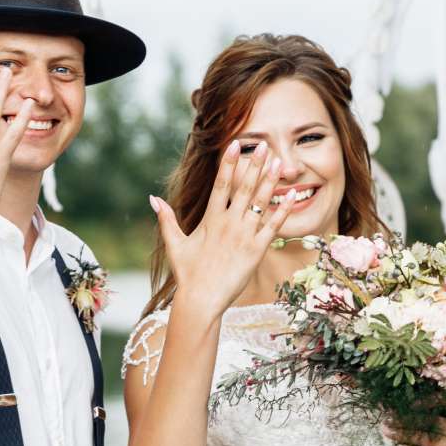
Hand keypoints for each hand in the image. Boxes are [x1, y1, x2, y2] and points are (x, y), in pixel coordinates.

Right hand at [150, 141, 296, 316]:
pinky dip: (283, 210)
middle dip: (254, 165)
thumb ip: (166, 219)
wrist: (201, 300)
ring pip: (261, 203)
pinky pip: (273, 227)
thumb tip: (152, 198)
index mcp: (210, 220)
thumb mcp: (174, 244)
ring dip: (270, 181)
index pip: (221, 185)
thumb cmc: (188, 274)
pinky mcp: (257, 251)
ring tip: (279, 163)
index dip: (228, 164)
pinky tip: (292, 195)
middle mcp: (229, 224)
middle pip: (244, 188)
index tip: (235, 145)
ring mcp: (244, 236)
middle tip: (264, 144)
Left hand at [383, 408, 445, 445]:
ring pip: (429, 439)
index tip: (409, 403)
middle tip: (388, 418)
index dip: (429, 400)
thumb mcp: (445, 430)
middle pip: (434, 422)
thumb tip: (397, 406)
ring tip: (387, 431)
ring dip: (405, 434)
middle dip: (407, 419)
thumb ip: (430, 417)